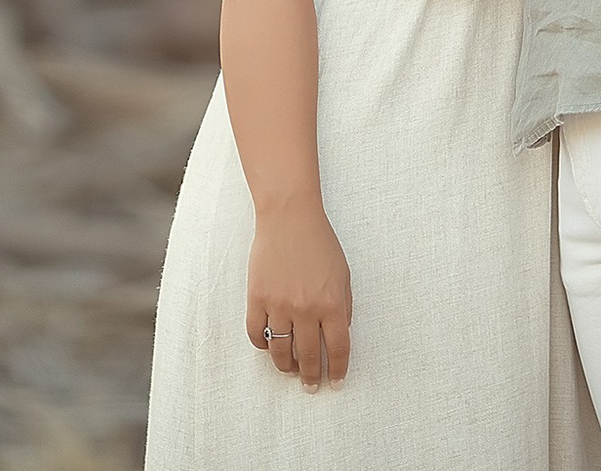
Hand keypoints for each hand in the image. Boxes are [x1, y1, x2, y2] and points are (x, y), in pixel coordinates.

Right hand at [245, 199, 351, 388]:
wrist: (289, 215)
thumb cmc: (319, 242)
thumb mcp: (343, 275)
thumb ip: (343, 308)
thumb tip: (338, 336)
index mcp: (332, 304)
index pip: (338, 350)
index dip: (337, 371)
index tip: (335, 382)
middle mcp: (306, 309)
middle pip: (309, 356)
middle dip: (311, 376)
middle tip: (310, 385)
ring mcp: (279, 304)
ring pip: (280, 351)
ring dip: (286, 366)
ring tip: (290, 369)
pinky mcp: (257, 297)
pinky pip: (256, 333)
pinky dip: (262, 346)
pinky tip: (268, 347)